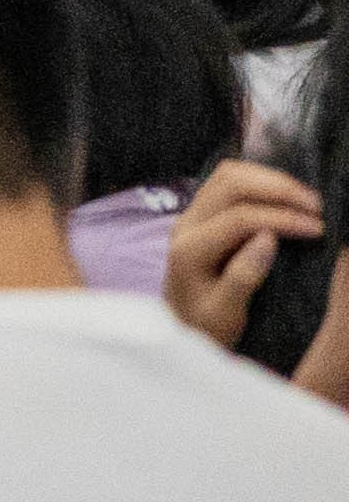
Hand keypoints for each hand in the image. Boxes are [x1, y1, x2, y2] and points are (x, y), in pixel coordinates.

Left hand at [170, 157, 323, 349]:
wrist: (183, 325)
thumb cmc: (206, 325)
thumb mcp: (226, 313)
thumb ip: (244, 277)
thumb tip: (269, 237)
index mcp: (189, 250)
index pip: (237, 219)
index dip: (281, 218)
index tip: (317, 228)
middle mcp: (185, 225)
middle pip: (229, 184)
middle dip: (278, 188)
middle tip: (317, 206)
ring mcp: (192, 215)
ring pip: (228, 176)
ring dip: (271, 180)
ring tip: (308, 199)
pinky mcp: (202, 214)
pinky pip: (229, 183)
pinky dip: (261, 182)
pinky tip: (288, 196)